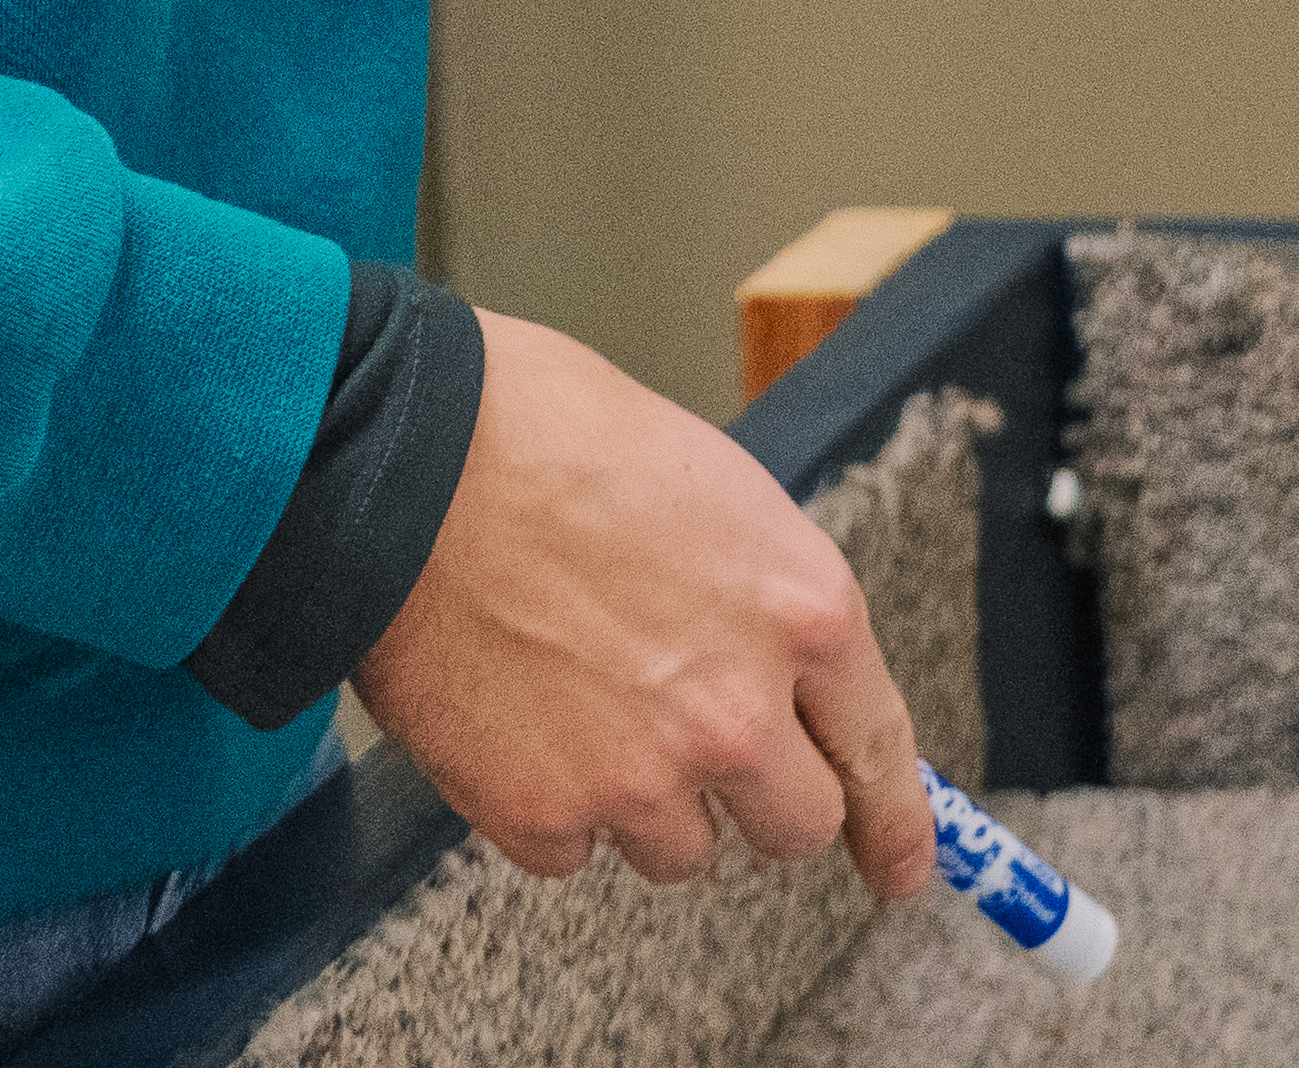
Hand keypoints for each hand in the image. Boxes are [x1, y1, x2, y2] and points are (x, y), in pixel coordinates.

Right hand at [347, 312, 924, 893]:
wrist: (398, 461)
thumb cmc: (538, 433)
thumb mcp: (706, 487)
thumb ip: (756, 597)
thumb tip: (772, 662)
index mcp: (802, 606)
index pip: (879, 747)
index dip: (898, 823)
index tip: (900, 865)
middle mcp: (739, 709)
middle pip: (794, 826)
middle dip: (754, 797)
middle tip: (695, 746)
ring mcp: (641, 774)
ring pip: (680, 851)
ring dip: (642, 799)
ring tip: (575, 699)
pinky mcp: (542, 814)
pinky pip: (572, 853)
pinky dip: (547, 806)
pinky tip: (515, 720)